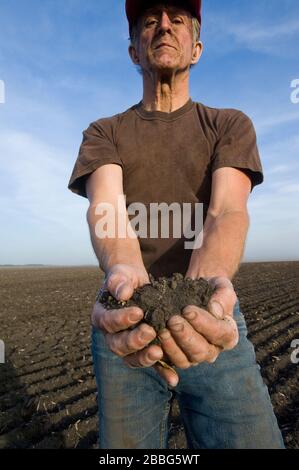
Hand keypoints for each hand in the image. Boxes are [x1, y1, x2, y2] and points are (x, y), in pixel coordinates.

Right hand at [92, 264, 177, 385]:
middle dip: (134, 341)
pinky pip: (151, 364)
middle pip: (118, 345)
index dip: (122, 320)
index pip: (108, 322)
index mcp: (101, 316)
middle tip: (150, 331)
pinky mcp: (143, 350)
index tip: (138, 312)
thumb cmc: (125, 278)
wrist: (134, 284)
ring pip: (132, 358)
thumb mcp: (121, 274)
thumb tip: (123, 293)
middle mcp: (110, 335)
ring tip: (158, 352)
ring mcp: (127, 345)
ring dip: (145, 357)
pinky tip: (174, 379)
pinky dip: (162, 372)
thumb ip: (118, 281)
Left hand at [158, 276, 238, 368]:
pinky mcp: (178, 357)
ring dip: (172, 345)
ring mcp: (195, 356)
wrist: (194, 292)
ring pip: (185, 360)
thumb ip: (223, 297)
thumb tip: (215, 310)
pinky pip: (170, 361)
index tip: (187, 310)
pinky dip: (162, 353)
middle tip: (172, 320)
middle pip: (201, 351)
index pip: (219, 333)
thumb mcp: (222, 287)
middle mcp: (213, 350)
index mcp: (228, 335)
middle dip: (185, 336)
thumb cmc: (212, 289)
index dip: (203, 323)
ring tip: (162, 329)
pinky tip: (154, 339)